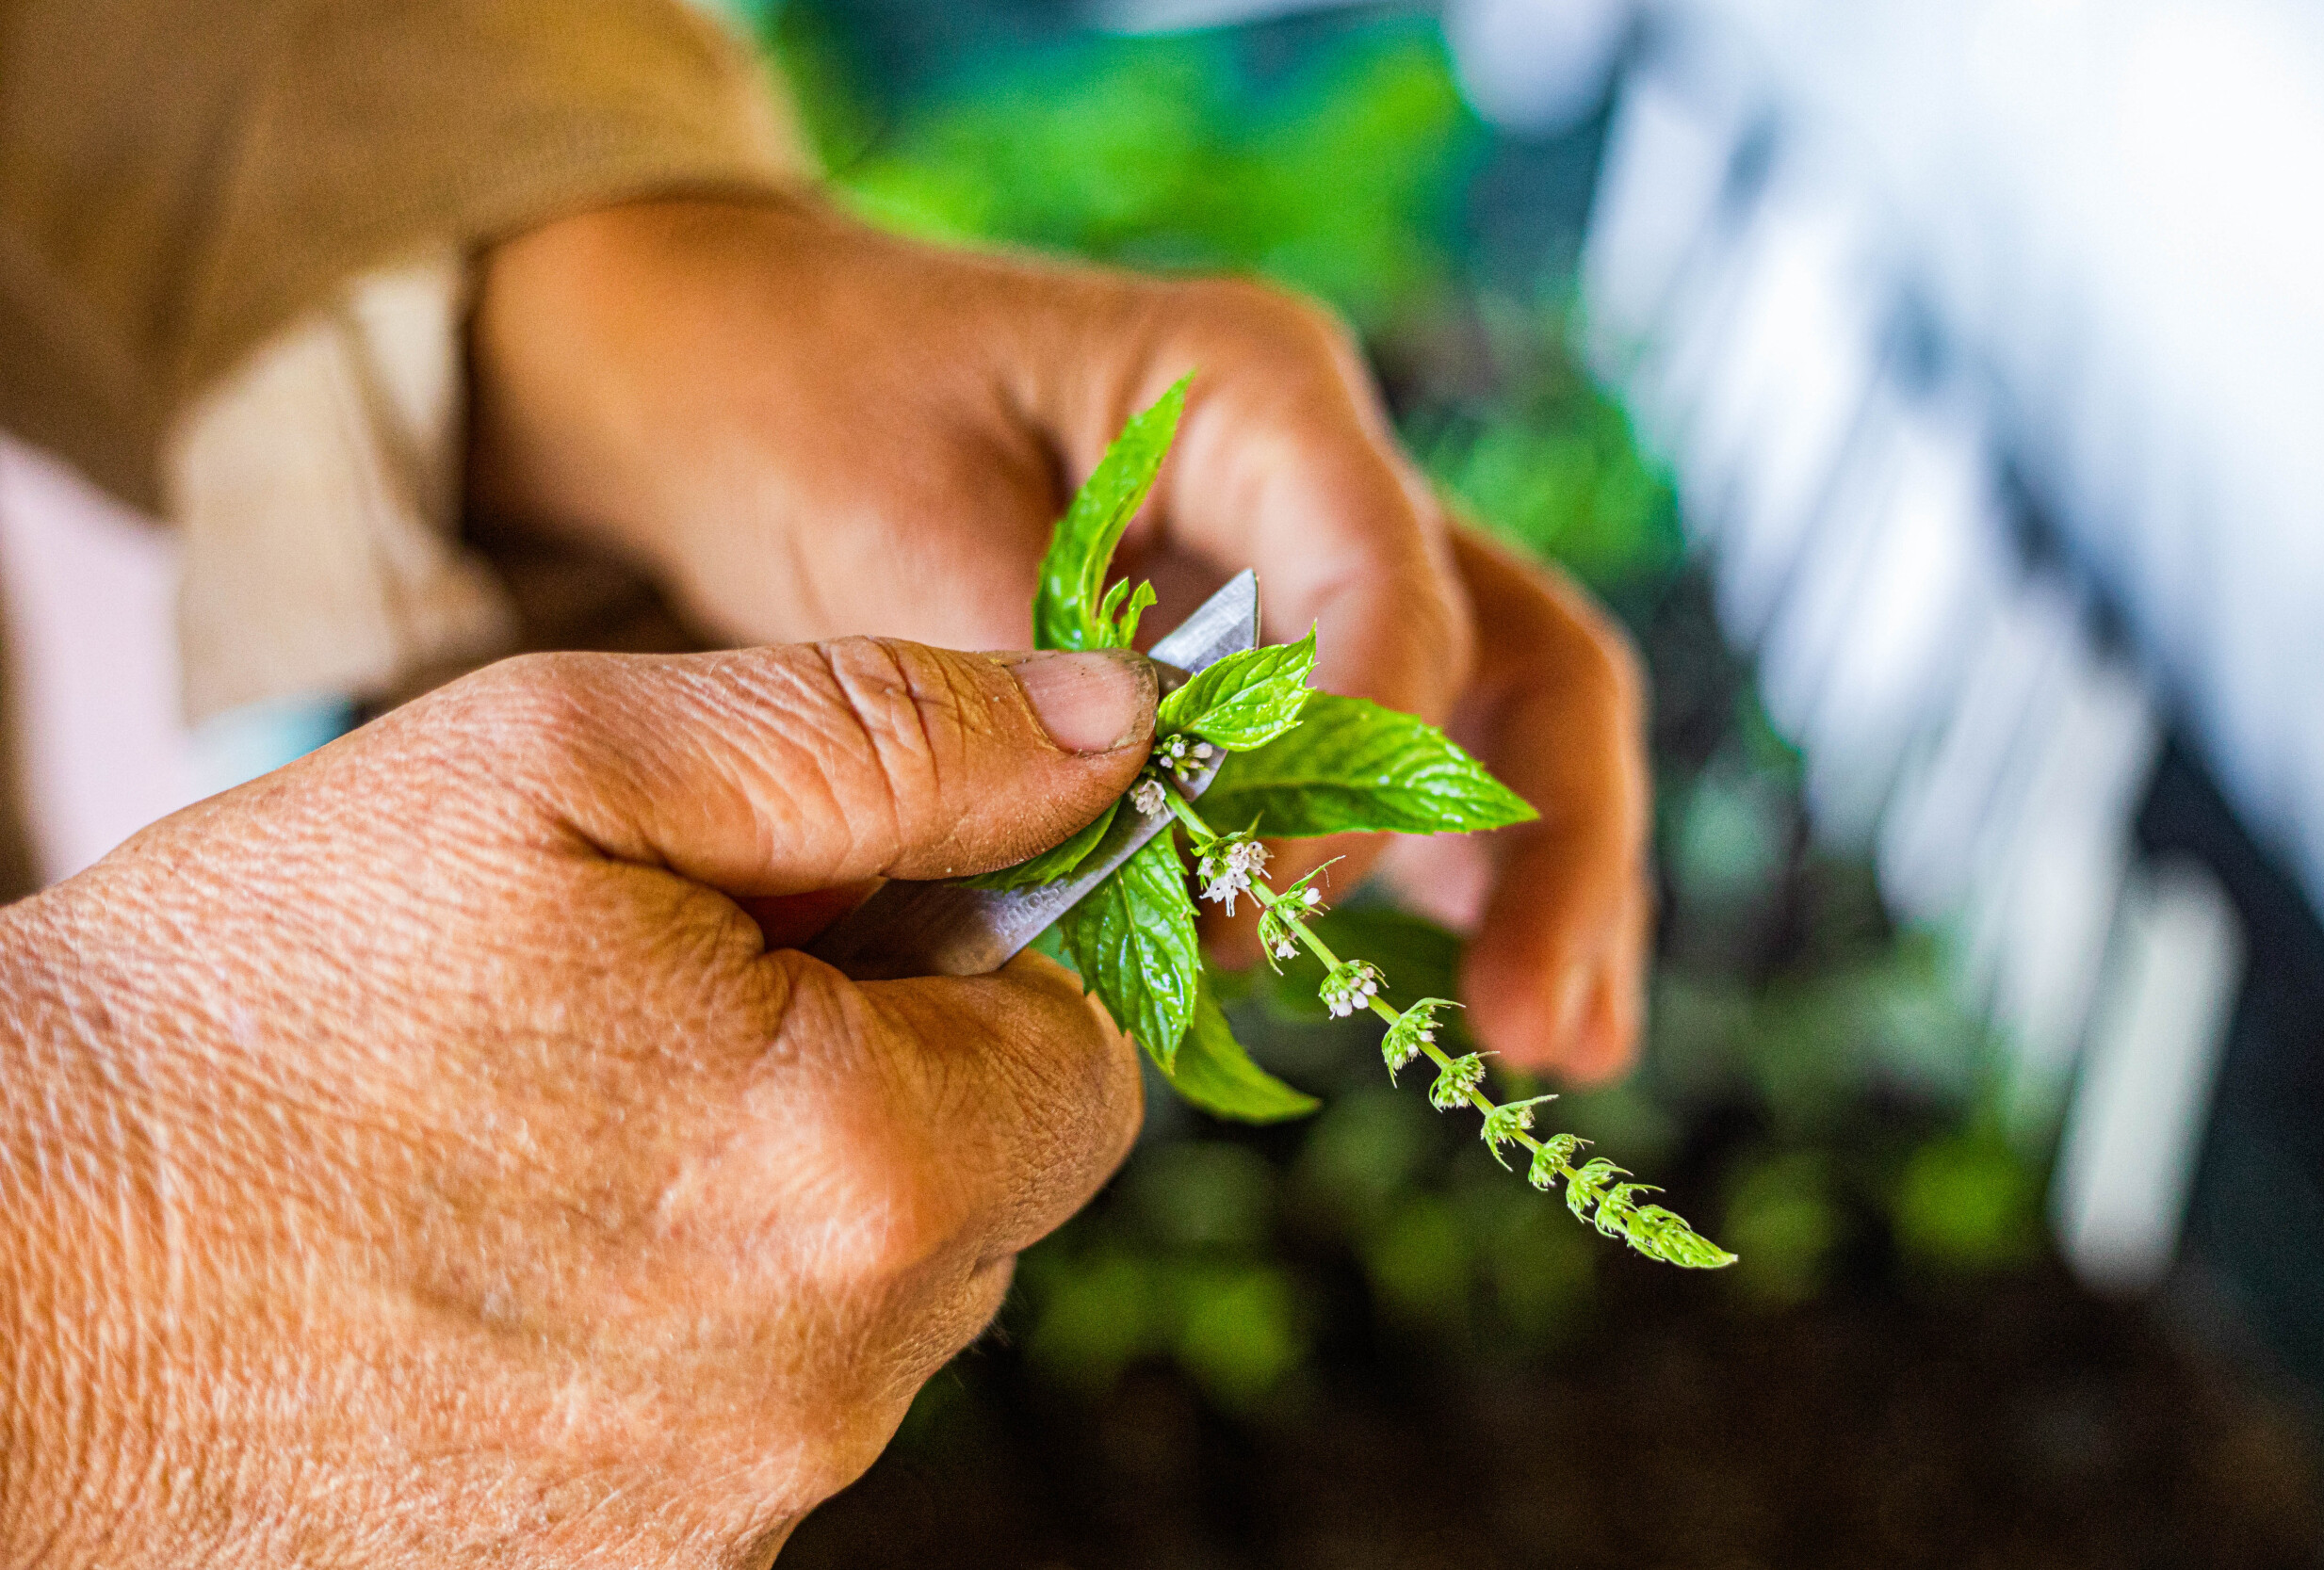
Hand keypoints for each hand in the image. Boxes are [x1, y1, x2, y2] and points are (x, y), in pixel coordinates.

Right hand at [0, 638, 1156, 1566]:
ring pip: (864, 1316)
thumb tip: (1110, 725)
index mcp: (864, 1170)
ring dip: (776, 1209)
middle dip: (885, 1081)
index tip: (845, 917)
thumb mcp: (567, 767)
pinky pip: (750, 1426)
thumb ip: (884, 738)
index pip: (1089, 1058)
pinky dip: (681, 1336)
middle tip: (668, 1003)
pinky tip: (513, 1267)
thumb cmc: (251, 1000)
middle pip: (986, 1194)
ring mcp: (725, 1520)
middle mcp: (830, 1388)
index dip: (985, 963)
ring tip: (557, 1134)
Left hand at [470, 194, 1651, 1081]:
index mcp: (1251, 387)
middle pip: (1510, 653)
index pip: (1385, 581)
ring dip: (1526, 879)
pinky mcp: (1253, 661)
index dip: (1359, 761)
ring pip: (1480, 723)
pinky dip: (1420, 882)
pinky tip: (1461, 995)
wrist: (728, 367)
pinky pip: (1376, 773)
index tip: (1265, 903)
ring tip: (1550, 1046)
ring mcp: (1296, 568)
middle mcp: (1310, 474)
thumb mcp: (887, 522)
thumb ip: (1032, 687)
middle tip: (1542, 1028)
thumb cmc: (798, 401)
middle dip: (1551, 841)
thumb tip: (1163, 851)